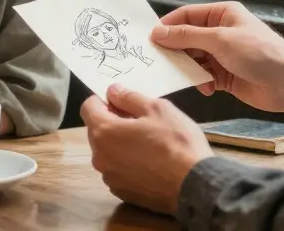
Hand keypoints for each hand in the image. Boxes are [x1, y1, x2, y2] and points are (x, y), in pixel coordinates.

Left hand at [81, 84, 212, 215]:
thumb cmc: (177, 142)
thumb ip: (129, 98)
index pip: (88, 107)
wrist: (195, 184)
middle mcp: (99, 157)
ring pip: (108, 152)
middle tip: (141, 121)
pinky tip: (150, 163)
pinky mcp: (122, 193)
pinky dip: (127, 163)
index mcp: (104, 132)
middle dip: (113, 121)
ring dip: (120, 144)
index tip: (122, 101)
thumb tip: (112, 91)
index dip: (103, 100)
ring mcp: (110, 178)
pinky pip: (118, 170)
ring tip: (148, 143)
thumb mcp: (157, 108)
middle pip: (97, 130)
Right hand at [153, 1, 283, 116]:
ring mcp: (223, 55)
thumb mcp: (219, 40)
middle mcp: (221, 32)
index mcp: (222, 15)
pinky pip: (203, 76)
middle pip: (187, 39)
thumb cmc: (258, 53)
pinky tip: (206, 88)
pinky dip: (201, 82)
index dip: (168, 26)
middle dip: (176, 51)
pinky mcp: (225, 76)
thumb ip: (187, 36)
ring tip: (185, 77)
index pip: (187, 15)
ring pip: (193, 59)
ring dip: (189, 69)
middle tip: (160, 62)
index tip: (150, 39)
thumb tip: (158, 32)